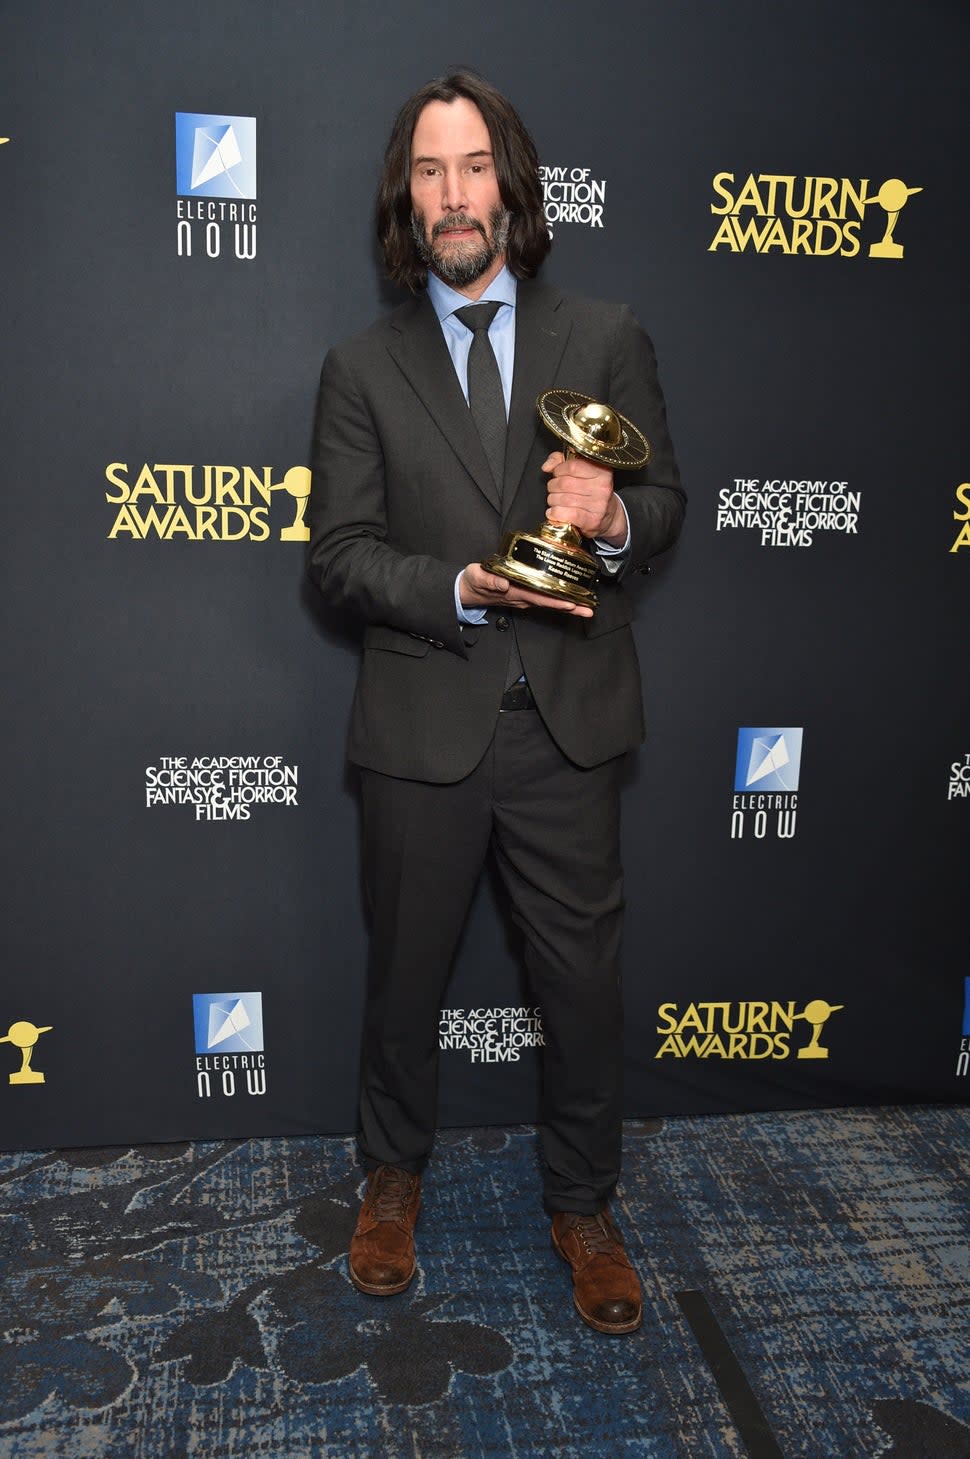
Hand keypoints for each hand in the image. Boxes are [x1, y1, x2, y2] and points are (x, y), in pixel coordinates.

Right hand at [459, 561, 593, 616]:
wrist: (470, 590)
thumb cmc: (474, 582)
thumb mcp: (477, 577)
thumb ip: (489, 579)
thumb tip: (503, 584)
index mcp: (515, 592)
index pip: (539, 597)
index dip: (555, 600)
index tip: (571, 603)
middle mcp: (524, 599)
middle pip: (550, 604)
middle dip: (570, 607)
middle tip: (589, 610)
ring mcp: (526, 599)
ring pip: (551, 603)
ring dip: (570, 607)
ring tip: (588, 608)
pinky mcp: (527, 596)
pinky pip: (547, 600)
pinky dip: (561, 601)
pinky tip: (573, 601)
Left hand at [542, 451, 624, 543]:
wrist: (607, 516)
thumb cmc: (591, 491)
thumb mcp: (581, 471)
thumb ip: (561, 461)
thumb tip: (547, 466)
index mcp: (602, 472)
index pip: (572, 466)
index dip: (559, 470)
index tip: (558, 474)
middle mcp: (602, 488)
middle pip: (565, 483)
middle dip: (553, 486)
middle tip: (555, 490)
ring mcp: (599, 505)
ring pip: (563, 499)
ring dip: (553, 500)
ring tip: (556, 501)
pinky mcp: (592, 521)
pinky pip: (566, 514)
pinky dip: (555, 513)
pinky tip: (554, 512)